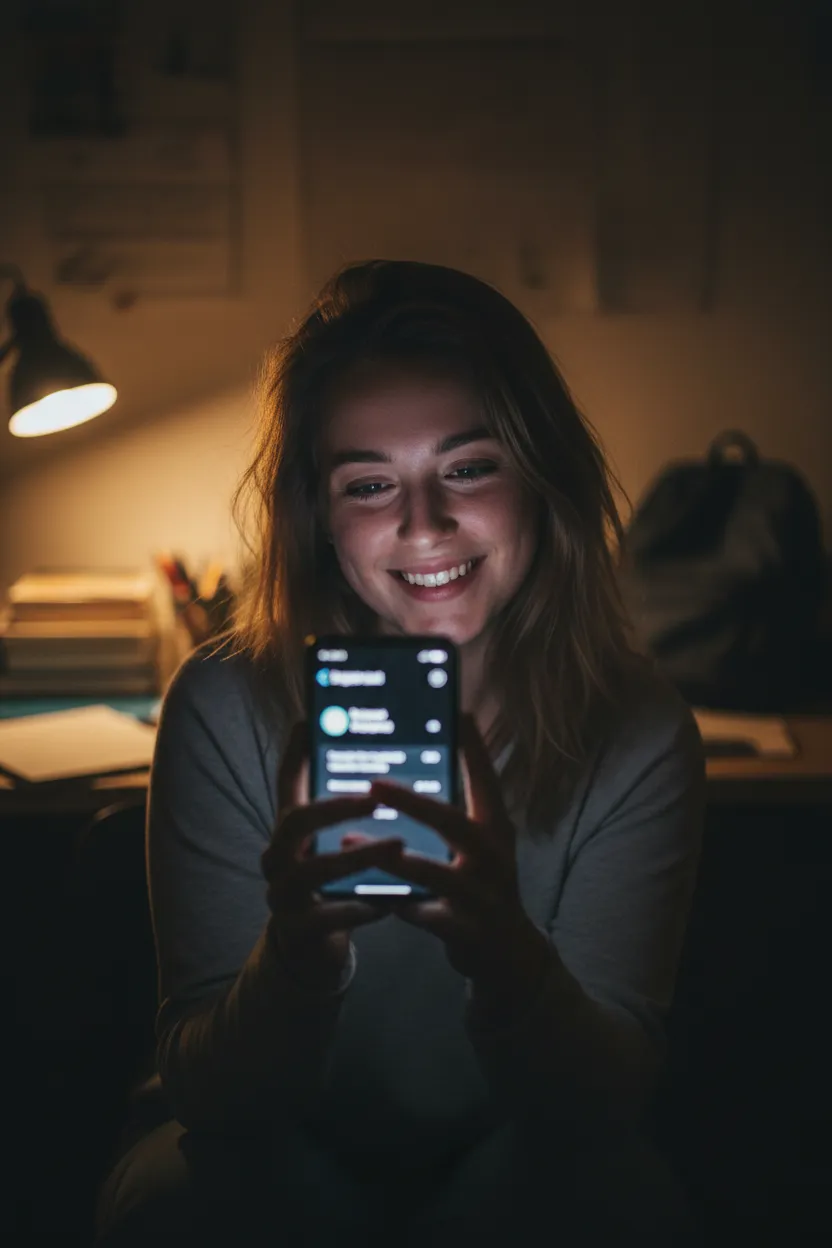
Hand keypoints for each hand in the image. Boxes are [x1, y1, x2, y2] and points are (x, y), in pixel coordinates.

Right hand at [262, 722, 403, 990]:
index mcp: (288, 831)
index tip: (308, 722)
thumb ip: (345, 814)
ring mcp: (282, 893)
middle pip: (295, 821)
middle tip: (376, 800)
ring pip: (313, 870)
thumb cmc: (328, 885)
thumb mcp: (329, 846)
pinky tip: (386, 903)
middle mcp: (277, 856)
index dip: (295, 753)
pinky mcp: (296, 929)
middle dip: (336, 807)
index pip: (286, 784)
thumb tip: (381, 764)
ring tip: (396, 846)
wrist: (309, 947)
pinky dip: (357, 908)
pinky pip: (326, 916)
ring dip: (357, 857)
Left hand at [369, 715, 550, 1021]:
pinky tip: (373, 897)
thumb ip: (455, 811)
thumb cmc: (482, 884)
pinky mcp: (469, 930)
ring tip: (353, 842)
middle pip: (456, 824)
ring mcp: (485, 896)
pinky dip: (401, 906)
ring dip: (395, 859)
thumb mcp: (480, 845)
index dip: (474, 748)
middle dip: (414, 803)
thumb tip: (421, 762)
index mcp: (497, 829)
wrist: (507, 952)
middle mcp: (496, 857)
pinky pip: (427, 916)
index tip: (457, 714)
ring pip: (438, 874)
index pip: (487, 782)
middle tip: (374, 784)